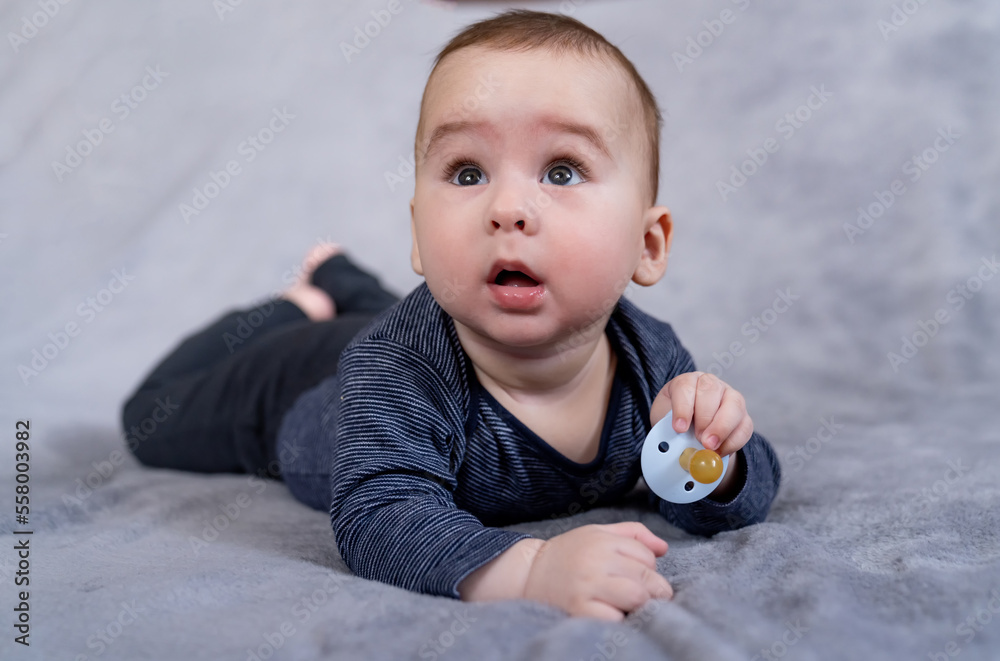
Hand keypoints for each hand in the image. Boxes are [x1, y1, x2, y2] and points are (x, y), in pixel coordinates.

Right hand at [522, 522, 672, 620]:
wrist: (529, 573)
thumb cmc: (568, 554)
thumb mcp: (597, 533)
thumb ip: (633, 533)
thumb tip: (663, 548)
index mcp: (602, 540)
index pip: (647, 556)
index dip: (648, 568)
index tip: (637, 575)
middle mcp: (596, 561)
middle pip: (646, 577)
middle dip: (653, 590)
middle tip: (644, 596)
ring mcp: (587, 586)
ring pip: (636, 598)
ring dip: (640, 606)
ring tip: (630, 605)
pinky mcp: (579, 609)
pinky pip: (615, 619)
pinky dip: (619, 620)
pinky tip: (611, 614)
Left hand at [650, 372, 752, 457]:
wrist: (690, 435)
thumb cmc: (674, 423)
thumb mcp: (664, 423)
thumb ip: (668, 430)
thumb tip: (675, 445)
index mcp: (686, 382)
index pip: (685, 386)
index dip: (682, 408)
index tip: (679, 428)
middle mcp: (710, 384)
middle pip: (711, 390)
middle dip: (705, 417)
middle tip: (699, 439)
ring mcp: (730, 397)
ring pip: (734, 405)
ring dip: (722, 428)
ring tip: (710, 446)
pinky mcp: (743, 416)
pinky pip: (744, 426)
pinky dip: (733, 442)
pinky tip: (720, 452)